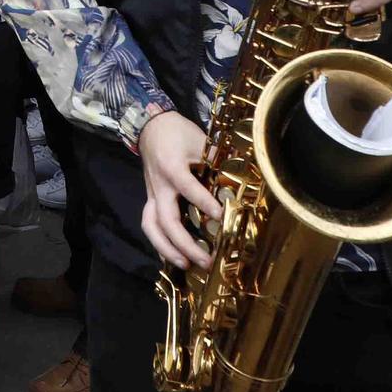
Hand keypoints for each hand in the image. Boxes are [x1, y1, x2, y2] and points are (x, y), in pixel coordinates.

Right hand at [138, 110, 218, 270]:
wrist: (150, 127)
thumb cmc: (177, 133)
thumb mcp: (199, 140)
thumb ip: (217, 160)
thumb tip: (241, 179)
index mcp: (171, 167)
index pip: (188, 188)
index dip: (205, 203)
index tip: (222, 216)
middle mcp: (159, 186)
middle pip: (166, 220)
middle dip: (184, 244)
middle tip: (206, 259)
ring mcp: (152, 194)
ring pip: (151, 227)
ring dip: (167, 249)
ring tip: (186, 264)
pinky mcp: (151, 200)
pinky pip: (151, 224)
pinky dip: (160, 243)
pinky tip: (174, 257)